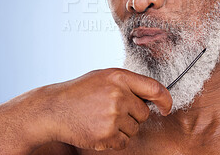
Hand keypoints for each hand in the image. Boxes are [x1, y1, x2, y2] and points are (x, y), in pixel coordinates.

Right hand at [39, 68, 171, 150]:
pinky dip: (115, 140)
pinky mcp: (106, 135)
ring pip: (135, 129)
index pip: (155, 88)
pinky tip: (99, 129)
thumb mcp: (104, 77)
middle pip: (144, 113)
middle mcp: (119, 95)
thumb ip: (128, 83)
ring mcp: (113, 116)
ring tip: (102, 118)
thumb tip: (154, 96)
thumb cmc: (80, 92)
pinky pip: (124, 142)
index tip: (166, 108)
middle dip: (133, 114)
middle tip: (112, 111)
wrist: (53, 109)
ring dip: (123, 128)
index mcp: (119, 77)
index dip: (165, 100)